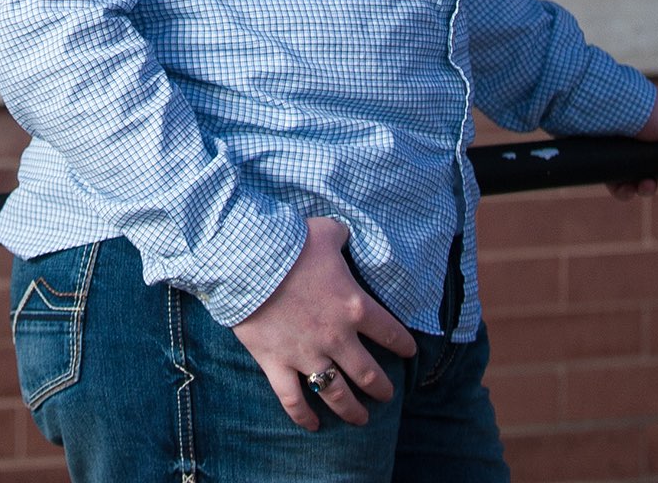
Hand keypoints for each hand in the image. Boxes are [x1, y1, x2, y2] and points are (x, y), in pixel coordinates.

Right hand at [230, 216, 416, 430]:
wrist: (248, 261)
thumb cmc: (289, 243)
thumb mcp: (326, 231)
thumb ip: (342, 236)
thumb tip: (346, 233)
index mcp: (354, 306)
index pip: (391, 333)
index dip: (404, 345)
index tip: (409, 353)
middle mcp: (336, 337)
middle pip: (368, 373)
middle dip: (382, 388)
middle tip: (387, 394)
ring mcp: (306, 354)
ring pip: (337, 393)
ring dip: (353, 410)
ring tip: (361, 419)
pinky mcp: (277, 363)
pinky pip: (293, 399)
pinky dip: (304, 417)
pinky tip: (313, 426)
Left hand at [610, 85, 657, 199]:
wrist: (605, 105)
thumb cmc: (646, 109)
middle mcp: (647, 145)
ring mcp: (627, 156)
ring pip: (644, 185)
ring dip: (649, 190)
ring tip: (646, 184)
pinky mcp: (608, 165)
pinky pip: (620, 187)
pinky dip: (625, 192)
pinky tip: (628, 188)